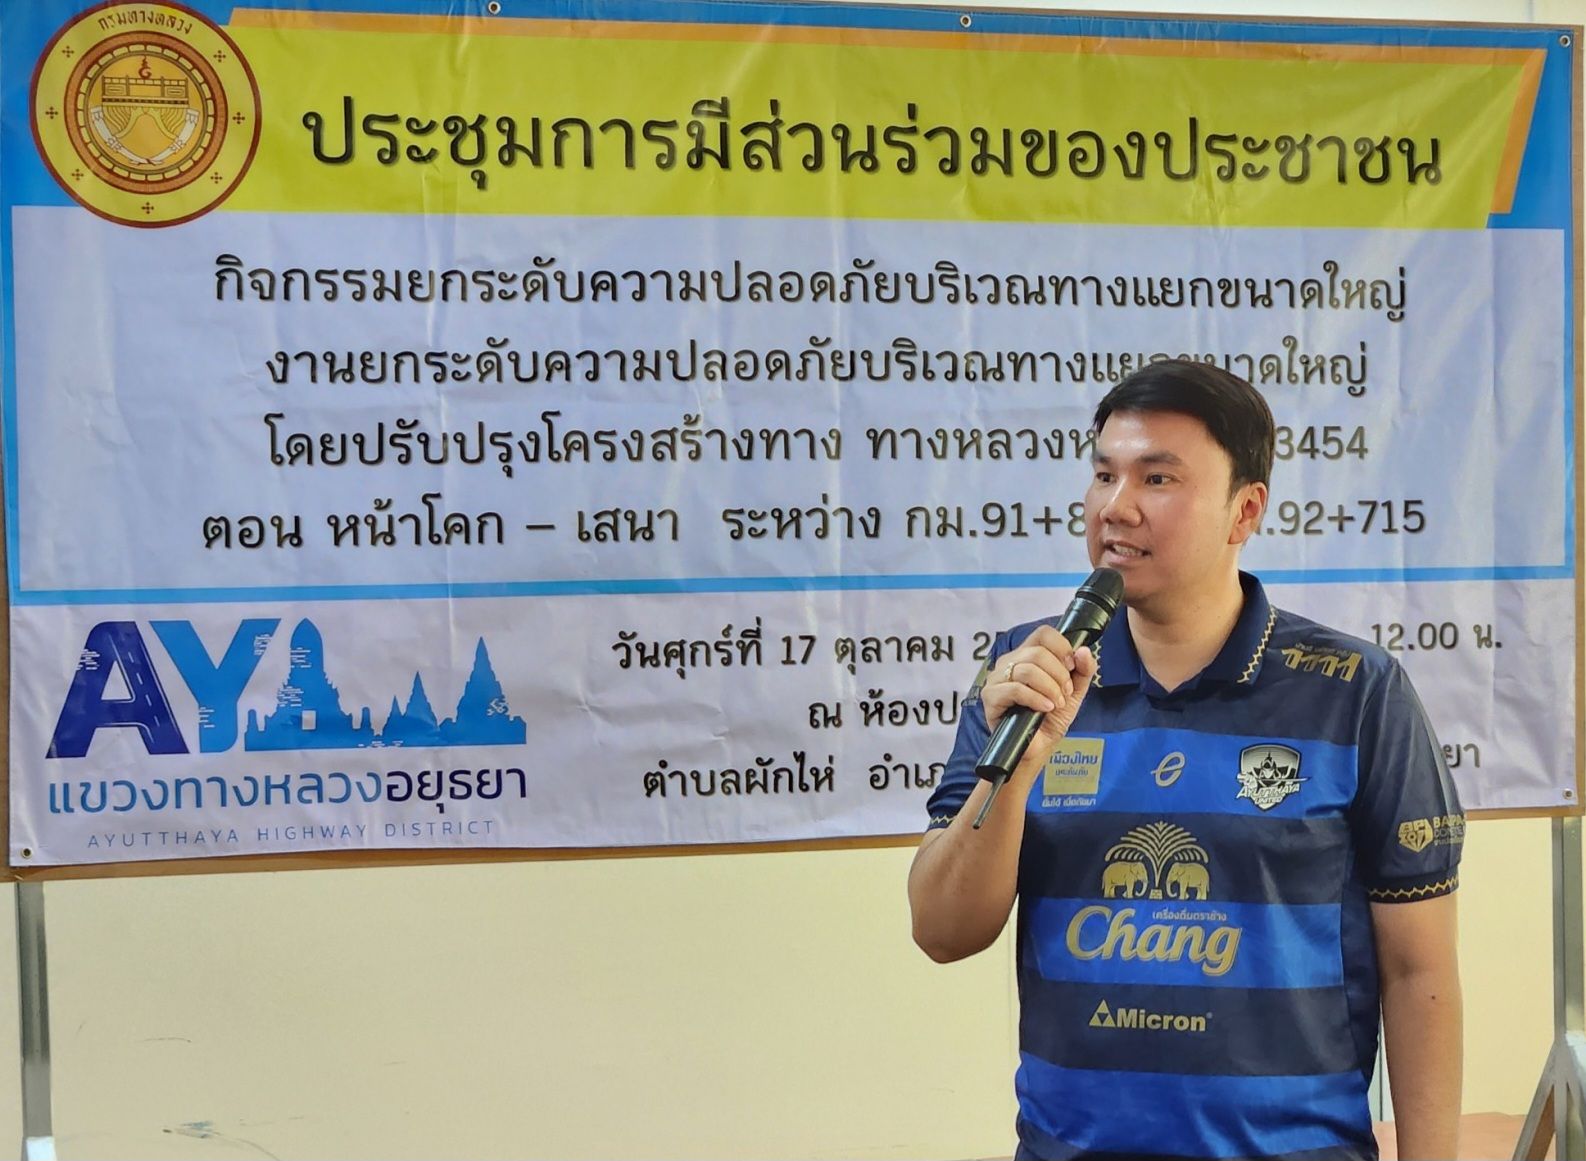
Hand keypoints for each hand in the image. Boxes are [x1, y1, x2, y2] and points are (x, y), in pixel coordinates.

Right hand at [982, 626, 1097, 762]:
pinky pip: (1015, 689)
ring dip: (1049, 689)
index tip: (1071, 668)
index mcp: (1027, 655)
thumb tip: (1084, 650)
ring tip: (1055, 704)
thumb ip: (1083, 670)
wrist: (1038, 747)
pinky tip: (1044, 708)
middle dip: (1059, 675)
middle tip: (1064, 694)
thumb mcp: (1074, 692)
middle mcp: (1009, 662)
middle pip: (1038, 652)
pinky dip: (1035, 699)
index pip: (1043, 634)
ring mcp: (997, 678)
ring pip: (1027, 670)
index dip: (1062, 648)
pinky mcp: (991, 696)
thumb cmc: (1051, 718)